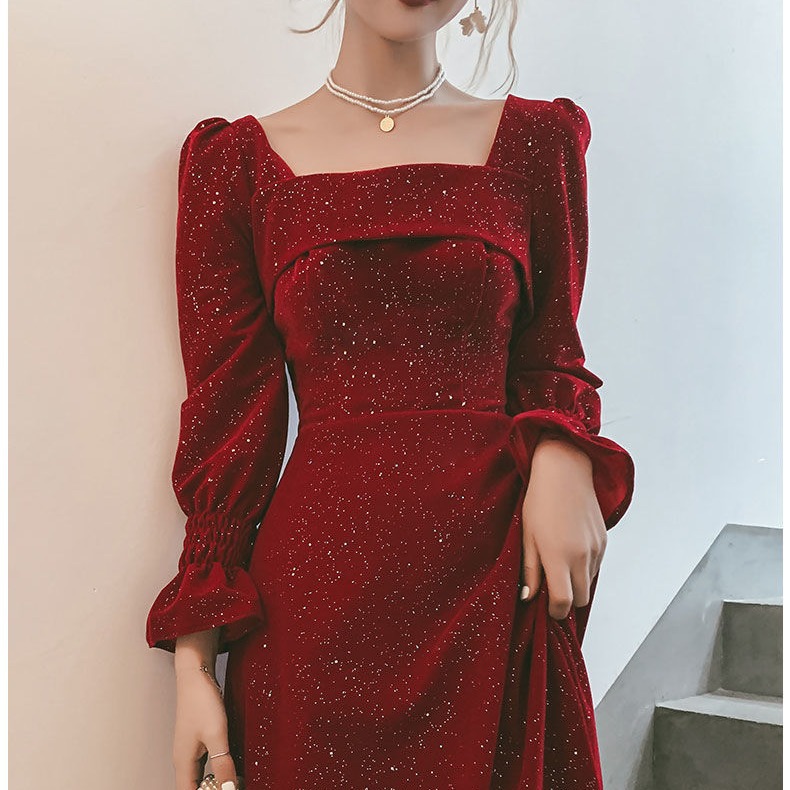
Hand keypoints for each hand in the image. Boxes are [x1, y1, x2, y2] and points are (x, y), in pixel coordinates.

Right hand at [172, 636, 239, 789]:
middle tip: (234, 785)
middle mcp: (184, 760)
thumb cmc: (201, 701)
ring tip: (234, 780)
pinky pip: (207, 763)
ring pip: (201, 776)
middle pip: (195, 788)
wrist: (195, 674)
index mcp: (183, 764)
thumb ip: (223, 763)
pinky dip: (218, 768)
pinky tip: (230, 764)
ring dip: (216, 781)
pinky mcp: (199, 739)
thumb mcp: (216, 734)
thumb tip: (229, 789)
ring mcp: (191, 749)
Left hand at [519, 436, 605, 619]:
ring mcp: (596, 549)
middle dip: (567, 600)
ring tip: (558, 563)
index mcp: (559, 558)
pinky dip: (585, 567)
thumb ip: (530, 570)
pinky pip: (596, 566)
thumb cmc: (539, 501)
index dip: (553, 611)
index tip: (545, 607)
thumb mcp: (527, 536)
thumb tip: (528, 597)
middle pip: (581, 600)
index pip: (563, 603)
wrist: (564, 471)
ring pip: (590, 583)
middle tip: (550, 587)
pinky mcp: (604, 540)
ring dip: (576, 582)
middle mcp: (582, 557)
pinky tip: (570, 549)